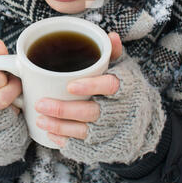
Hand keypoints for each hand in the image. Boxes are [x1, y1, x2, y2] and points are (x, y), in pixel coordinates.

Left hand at [34, 32, 122, 146]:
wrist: (142, 120)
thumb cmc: (126, 89)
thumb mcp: (123, 69)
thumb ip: (113, 53)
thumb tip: (110, 36)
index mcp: (124, 88)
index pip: (110, 86)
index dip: (90, 86)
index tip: (70, 86)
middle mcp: (118, 111)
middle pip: (91, 112)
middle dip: (64, 110)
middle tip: (41, 104)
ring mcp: (110, 131)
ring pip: (83, 131)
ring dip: (59, 126)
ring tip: (39, 118)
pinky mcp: (103, 145)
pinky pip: (82, 146)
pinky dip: (65, 141)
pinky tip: (50, 133)